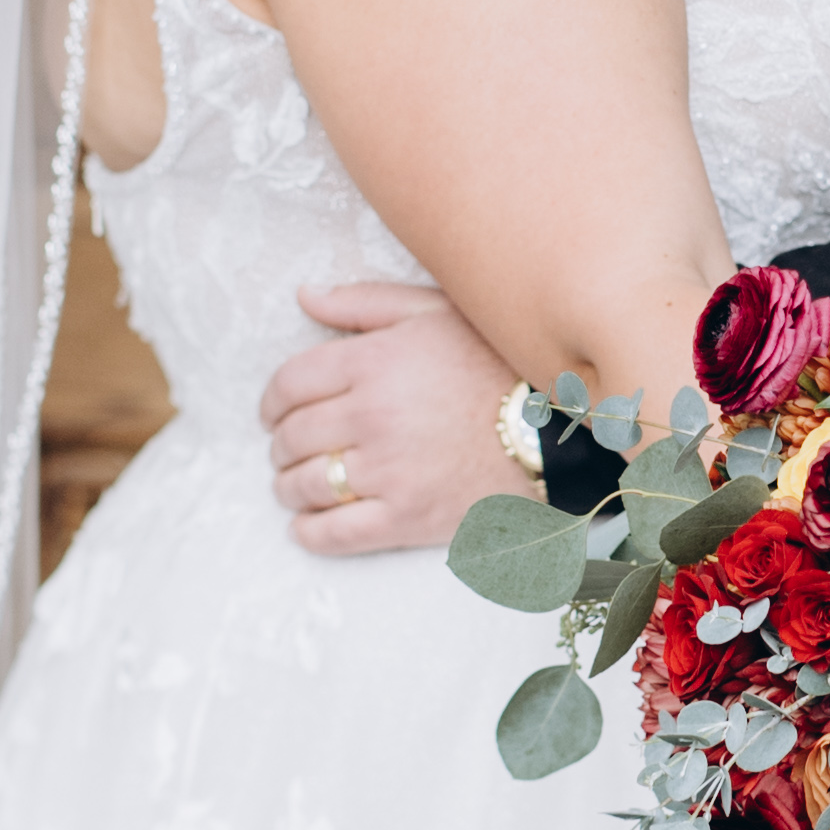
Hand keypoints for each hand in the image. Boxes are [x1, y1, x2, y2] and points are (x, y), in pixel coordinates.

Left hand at [261, 279, 527, 555]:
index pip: (289, 384)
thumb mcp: (433, 313)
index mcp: (374, 361)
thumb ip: (364, 303)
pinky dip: (309, 532)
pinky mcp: (407, 519)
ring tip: (295, 484)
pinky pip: (335, 534)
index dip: (272, 401)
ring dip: (288, 486)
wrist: (557, 430)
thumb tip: (304, 295)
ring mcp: (389, 471)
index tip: (274, 412)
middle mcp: (373, 415)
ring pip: (306, 485)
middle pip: (292, 436)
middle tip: (287, 448)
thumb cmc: (494, 364)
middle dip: (281, 444)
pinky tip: (306, 525)